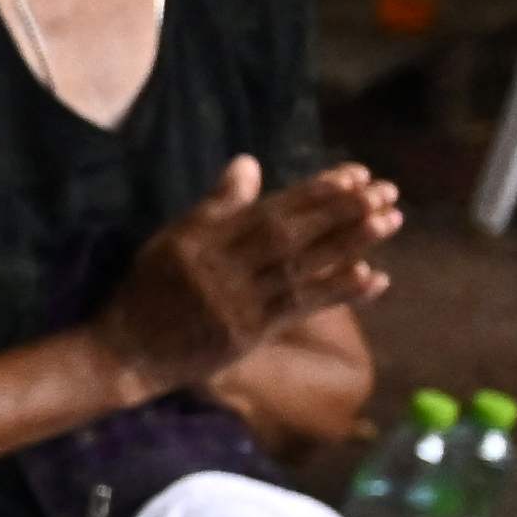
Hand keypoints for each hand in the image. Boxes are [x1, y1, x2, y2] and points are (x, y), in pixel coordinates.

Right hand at [95, 155, 395, 397]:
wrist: (127, 353)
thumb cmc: (150, 291)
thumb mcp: (172, 240)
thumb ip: (214, 206)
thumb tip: (249, 163)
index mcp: (202, 241)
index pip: (269, 210)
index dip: (315, 192)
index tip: (355, 175)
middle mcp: (220, 270)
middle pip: (290, 236)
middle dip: (341, 212)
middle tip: (386, 192)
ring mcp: (236, 305)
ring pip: (300, 269)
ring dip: (349, 245)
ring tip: (390, 221)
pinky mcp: (248, 335)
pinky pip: (299, 309)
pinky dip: (337, 292)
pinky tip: (373, 277)